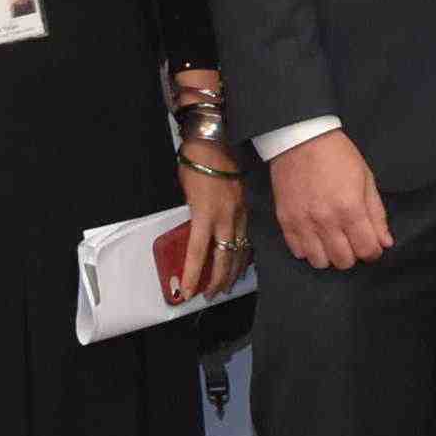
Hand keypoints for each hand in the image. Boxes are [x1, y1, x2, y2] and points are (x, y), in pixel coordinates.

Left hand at [174, 161, 250, 301]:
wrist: (216, 139)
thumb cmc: (195, 163)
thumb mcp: (187, 192)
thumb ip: (193, 214)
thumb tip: (197, 229)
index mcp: (204, 215)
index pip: (198, 254)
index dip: (193, 276)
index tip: (187, 292)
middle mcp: (225, 218)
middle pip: (224, 259)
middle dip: (217, 281)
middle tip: (210, 295)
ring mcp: (240, 213)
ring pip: (240, 250)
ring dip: (233, 271)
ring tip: (226, 286)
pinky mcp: (249, 207)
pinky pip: (249, 237)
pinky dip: (246, 254)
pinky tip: (243, 264)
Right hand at [270, 128, 395, 272]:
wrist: (300, 139)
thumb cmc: (338, 155)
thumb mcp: (366, 179)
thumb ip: (376, 214)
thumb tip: (385, 242)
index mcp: (350, 208)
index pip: (367, 250)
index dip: (373, 251)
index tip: (372, 245)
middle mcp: (326, 220)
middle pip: (344, 261)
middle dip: (353, 255)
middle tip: (352, 240)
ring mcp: (303, 223)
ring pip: (319, 262)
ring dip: (329, 255)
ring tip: (332, 239)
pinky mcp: (285, 221)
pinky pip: (298, 251)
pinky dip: (308, 249)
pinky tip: (314, 235)